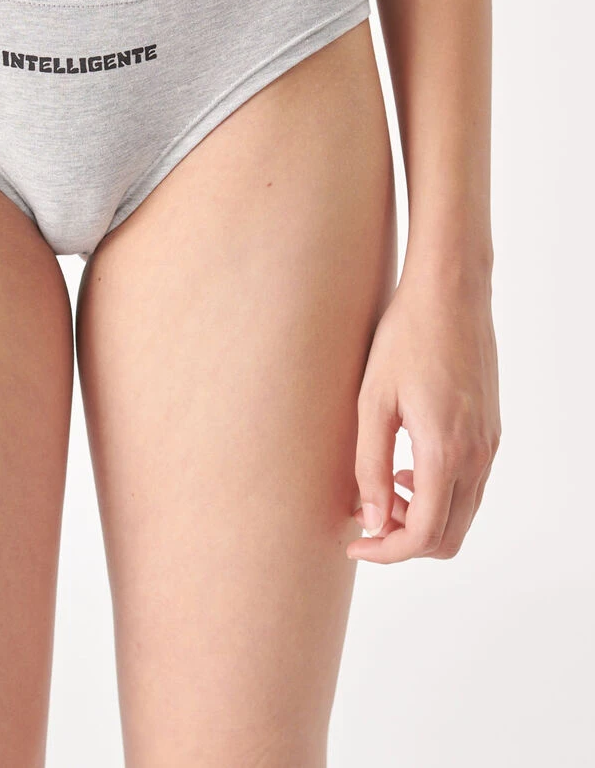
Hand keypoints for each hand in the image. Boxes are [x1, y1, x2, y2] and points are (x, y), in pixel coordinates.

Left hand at [347, 263, 500, 562]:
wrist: (450, 293)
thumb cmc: (404, 338)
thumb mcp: (372, 402)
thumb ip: (370, 466)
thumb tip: (371, 519)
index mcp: (445, 452)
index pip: (424, 534)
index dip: (386, 551)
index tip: (354, 542)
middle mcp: (477, 456)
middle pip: (448, 536)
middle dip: (404, 541)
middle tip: (364, 518)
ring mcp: (489, 444)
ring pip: (462, 514)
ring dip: (421, 517)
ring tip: (381, 489)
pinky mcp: (490, 431)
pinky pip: (470, 485)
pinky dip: (438, 494)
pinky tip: (406, 466)